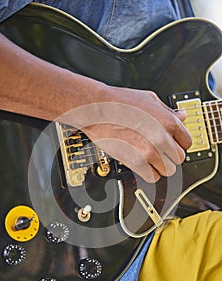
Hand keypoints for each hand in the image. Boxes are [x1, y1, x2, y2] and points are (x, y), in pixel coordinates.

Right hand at [61, 87, 191, 182]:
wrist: (97, 109)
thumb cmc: (119, 102)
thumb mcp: (150, 99)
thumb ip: (168, 111)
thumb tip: (182, 117)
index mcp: (169, 122)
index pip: (187, 142)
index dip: (179, 143)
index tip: (173, 144)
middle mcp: (161, 139)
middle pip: (179, 158)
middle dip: (170, 155)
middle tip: (161, 151)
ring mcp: (149, 153)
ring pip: (168, 170)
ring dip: (161, 166)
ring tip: (151, 158)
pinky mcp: (136, 163)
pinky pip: (153, 177)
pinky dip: (150, 173)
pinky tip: (144, 164)